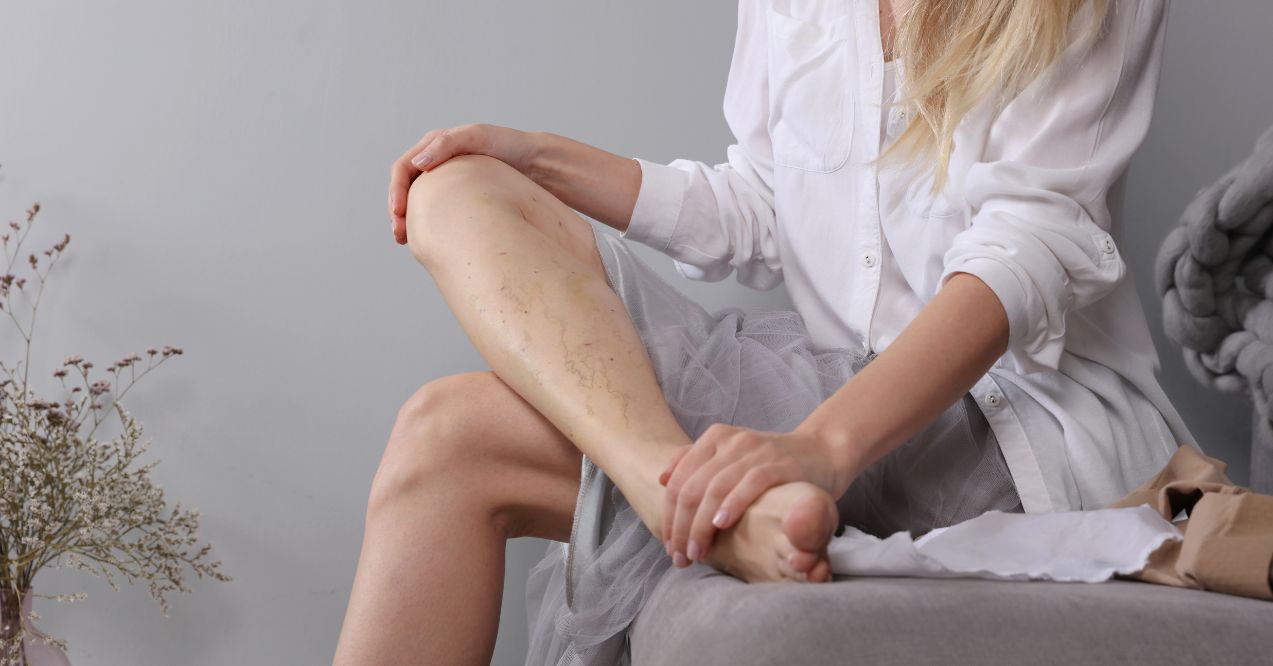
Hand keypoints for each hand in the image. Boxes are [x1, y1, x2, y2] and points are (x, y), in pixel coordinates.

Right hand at [387, 123, 538, 244]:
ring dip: (409, 221)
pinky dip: (428, 224)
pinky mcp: (460, 197)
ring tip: (407, 241)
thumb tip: (419, 163)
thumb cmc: (508, 145)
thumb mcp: (477, 137)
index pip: (403, 169)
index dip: (396, 191)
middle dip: (397, 212)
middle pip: (405, 189)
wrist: (535, 164)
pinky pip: (436, 211)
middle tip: (399, 235)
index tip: (398, 213)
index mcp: (434, 146)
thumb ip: (447, 144)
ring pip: (418, 203)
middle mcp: (436, 163)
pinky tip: (429, 239)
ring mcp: (447, 181)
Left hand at [658, 423, 845, 564]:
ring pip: (715, 488)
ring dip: (701, 525)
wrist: (821, 452)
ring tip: (697, 551)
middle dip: (681, 527)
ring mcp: (754, 451)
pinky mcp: (778, 464)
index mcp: (714, 438)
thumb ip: (697, 462)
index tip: (668, 544)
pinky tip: (721, 525)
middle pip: (692, 487)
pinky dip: (732, 505)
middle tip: (680, 555)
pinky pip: (750, 484)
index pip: (679, 480)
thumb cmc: (771, 463)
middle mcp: (731, 441)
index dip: (669, 515)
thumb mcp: (731, 457)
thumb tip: (662, 479)